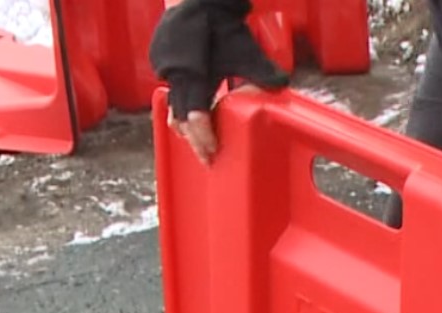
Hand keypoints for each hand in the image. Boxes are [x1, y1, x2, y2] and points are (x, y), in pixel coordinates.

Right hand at [148, 0, 290, 163]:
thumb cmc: (222, 24)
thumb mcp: (244, 49)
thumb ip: (261, 70)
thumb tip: (281, 85)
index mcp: (191, 72)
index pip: (194, 114)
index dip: (203, 136)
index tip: (212, 152)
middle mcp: (172, 72)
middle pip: (180, 116)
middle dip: (194, 140)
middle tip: (208, 159)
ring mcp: (162, 66)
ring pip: (172, 105)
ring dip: (185, 125)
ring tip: (199, 144)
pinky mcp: (160, 61)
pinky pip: (169, 91)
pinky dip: (181, 106)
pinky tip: (191, 119)